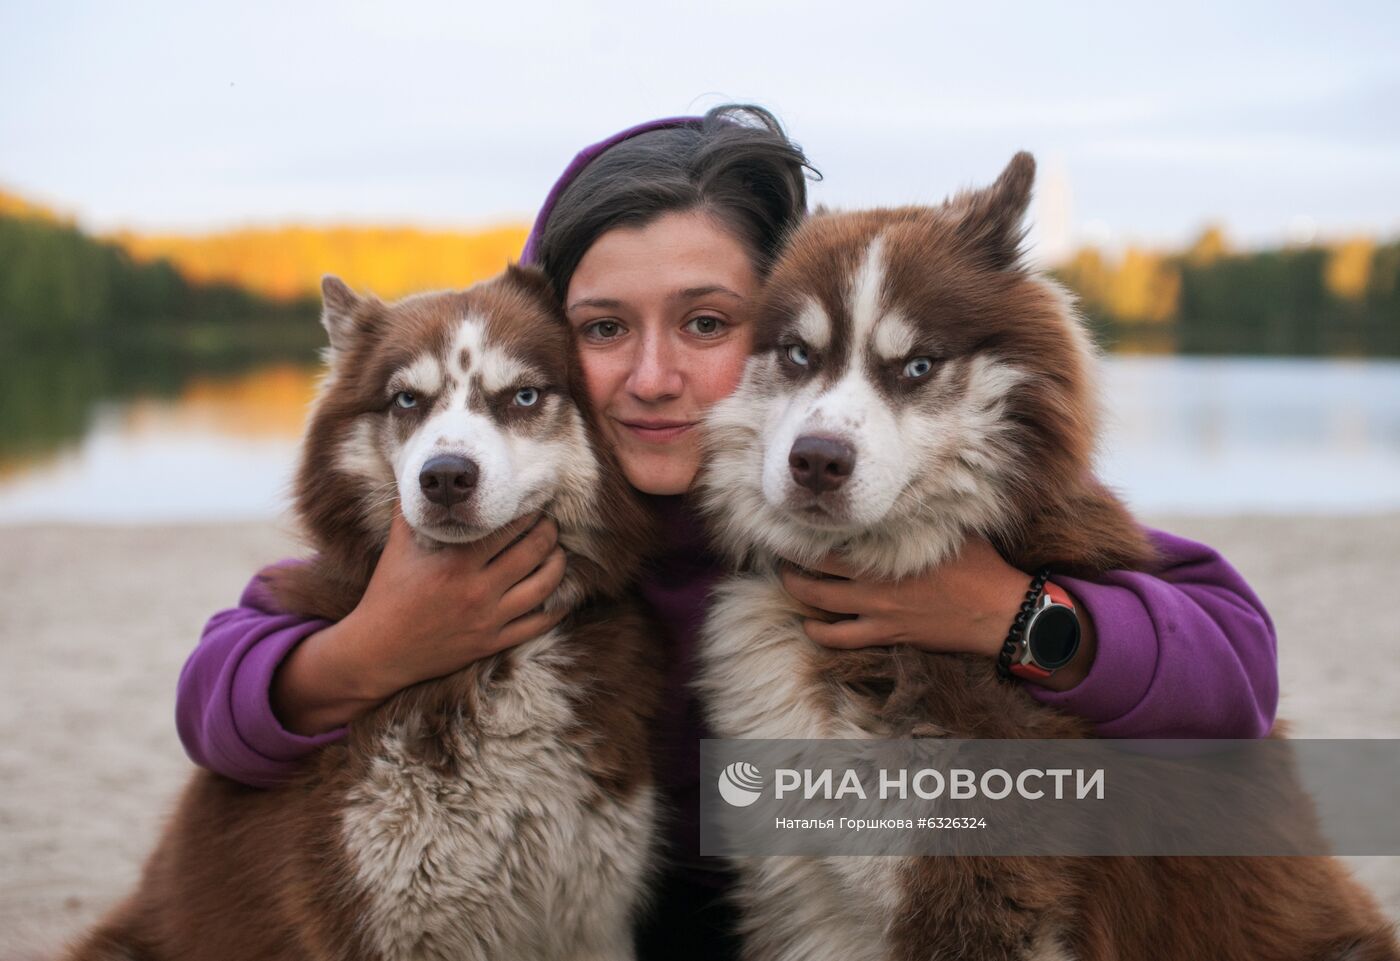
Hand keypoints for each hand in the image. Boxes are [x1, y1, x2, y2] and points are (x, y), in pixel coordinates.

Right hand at [272, 510, 566, 733]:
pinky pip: (537, 625)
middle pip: (533, 553)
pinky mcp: (492, 643)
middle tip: (551, 523)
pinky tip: (562, 594)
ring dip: (557, 564)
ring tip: (557, 552)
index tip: (534, 501)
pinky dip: (556, 608)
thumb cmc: (387, 593)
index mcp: (456, 563)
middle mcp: (477, 591)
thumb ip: (412, 511)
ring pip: (543, 587)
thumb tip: (422, 479)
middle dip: (548, 533)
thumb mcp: (398, 547)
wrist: (378, 651)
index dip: (527, 512)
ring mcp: (487, 620)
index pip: (507, 528)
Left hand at [778, 537, 1096, 689]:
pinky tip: (810, 626)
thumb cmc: (981, 566)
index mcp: (887, 552)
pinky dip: (819, 633)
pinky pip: (841, 639)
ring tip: (790, 584)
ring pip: (820, 606)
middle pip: (815, 573)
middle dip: (792, 564)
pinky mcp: (888, 635)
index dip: (807, 535)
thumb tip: (911, 489)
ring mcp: (878, 612)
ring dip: (798, 595)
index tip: (795, 524)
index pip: (832, 541)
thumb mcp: (950, 530)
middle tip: (782, 555)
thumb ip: (922, 515)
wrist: (999, 613)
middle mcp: (874, 583)